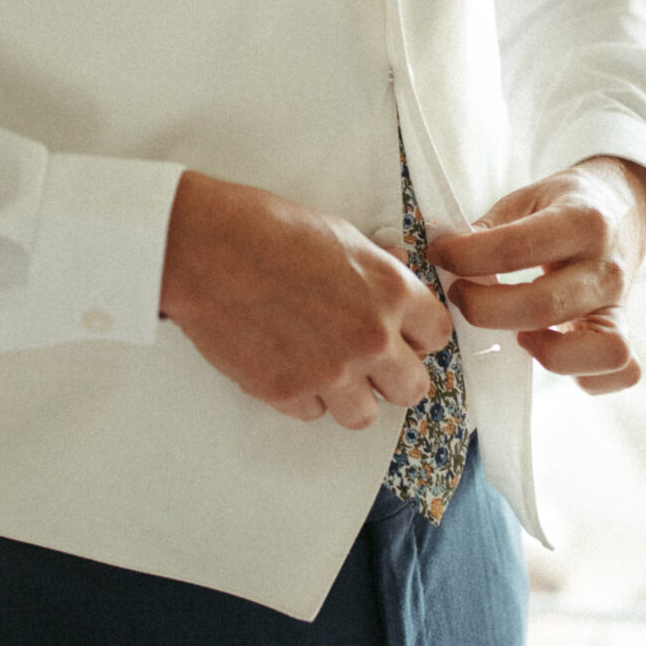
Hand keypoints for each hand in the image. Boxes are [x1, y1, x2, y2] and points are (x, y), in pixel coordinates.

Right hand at [159, 170, 451, 430]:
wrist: (207, 248)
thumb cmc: (268, 230)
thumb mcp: (342, 235)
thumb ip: (378, 269)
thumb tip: (398, 279)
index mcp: (390, 293)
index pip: (438, 337)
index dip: (418, 336)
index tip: (404, 335)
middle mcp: (369, 339)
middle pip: (412, 388)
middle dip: (394, 375)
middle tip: (370, 360)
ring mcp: (328, 372)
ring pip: (364, 415)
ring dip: (350, 395)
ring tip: (325, 367)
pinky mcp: (285, 393)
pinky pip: (311, 413)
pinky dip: (302, 395)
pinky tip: (286, 361)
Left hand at [426, 157, 645, 394]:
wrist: (626, 205)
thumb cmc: (568, 204)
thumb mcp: (529, 197)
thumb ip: (491, 228)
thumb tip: (446, 258)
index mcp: (582, 221)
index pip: (515, 248)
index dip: (466, 257)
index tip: (440, 255)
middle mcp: (606, 267)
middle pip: (545, 306)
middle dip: (485, 309)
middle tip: (460, 296)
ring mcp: (620, 304)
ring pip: (598, 349)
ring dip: (547, 352)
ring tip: (516, 335)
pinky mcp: (624, 330)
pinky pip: (620, 371)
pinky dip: (584, 374)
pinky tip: (548, 350)